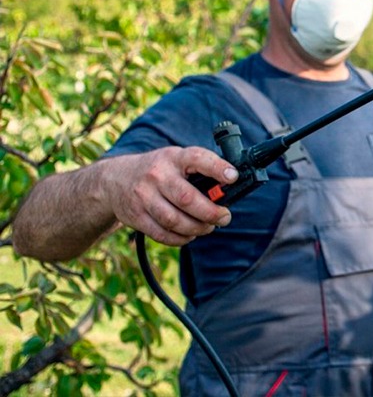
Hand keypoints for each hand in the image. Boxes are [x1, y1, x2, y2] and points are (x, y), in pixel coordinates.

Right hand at [105, 146, 235, 245]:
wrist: (114, 179)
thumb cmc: (158, 170)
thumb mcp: (176, 160)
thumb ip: (199, 171)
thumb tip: (229, 189)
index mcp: (173, 158)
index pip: (197, 158)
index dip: (217, 168)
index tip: (233, 177)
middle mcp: (156, 175)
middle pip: (187, 199)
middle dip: (212, 213)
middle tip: (224, 217)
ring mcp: (143, 197)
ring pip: (176, 221)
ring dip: (198, 228)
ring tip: (208, 227)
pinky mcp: (136, 217)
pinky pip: (163, 234)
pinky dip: (181, 238)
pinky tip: (190, 234)